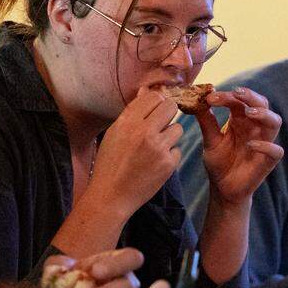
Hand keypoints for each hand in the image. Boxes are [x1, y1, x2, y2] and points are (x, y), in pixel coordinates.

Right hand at [86, 89, 183, 218]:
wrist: (111, 196)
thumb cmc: (110, 163)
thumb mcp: (115, 133)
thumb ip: (132, 112)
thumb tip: (146, 91)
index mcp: (128, 122)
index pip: (154, 97)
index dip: (156, 103)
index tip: (155, 111)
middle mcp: (144, 131)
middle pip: (170, 107)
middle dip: (168, 114)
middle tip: (160, 126)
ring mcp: (158, 148)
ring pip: (178, 129)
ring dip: (169, 136)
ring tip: (155, 148)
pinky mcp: (168, 164)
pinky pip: (177, 150)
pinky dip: (169, 156)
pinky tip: (155, 163)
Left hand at [193, 87, 283, 207]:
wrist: (222, 188)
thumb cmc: (219, 162)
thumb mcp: (210, 140)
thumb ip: (207, 122)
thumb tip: (198, 100)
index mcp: (240, 120)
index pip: (239, 101)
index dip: (227, 96)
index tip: (210, 98)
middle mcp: (255, 127)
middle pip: (262, 104)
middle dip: (251, 96)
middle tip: (237, 92)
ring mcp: (264, 142)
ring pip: (275, 122)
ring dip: (264, 114)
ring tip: (249, 112)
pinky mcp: (268, 161)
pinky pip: (276, 150)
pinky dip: (266, 146)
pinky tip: (251, 145)